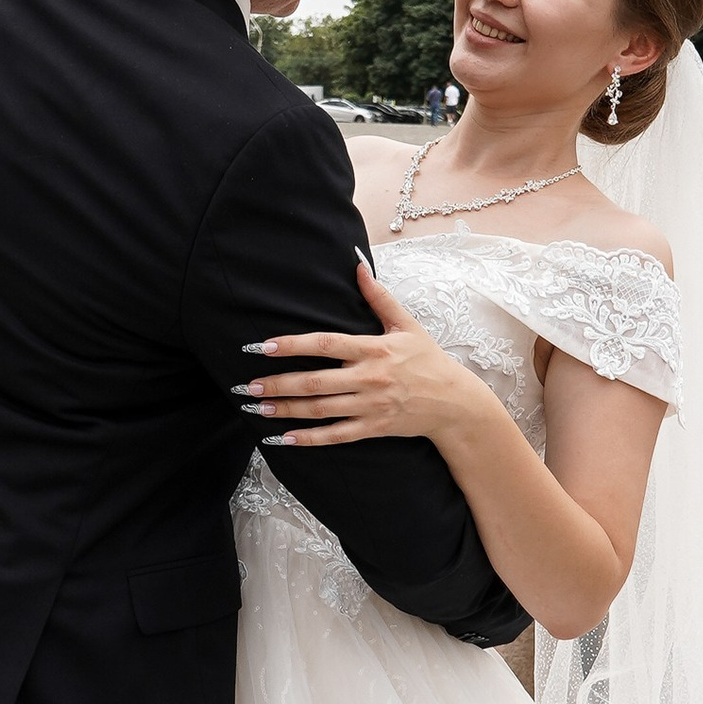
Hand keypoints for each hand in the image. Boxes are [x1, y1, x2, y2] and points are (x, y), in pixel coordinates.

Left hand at [239, 263, 476, 447]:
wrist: (454, 402)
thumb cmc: (428, 359)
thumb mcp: (407, 324)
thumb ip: (379, 297)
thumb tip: (357, 264)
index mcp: (374, 349)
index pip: (326, 344)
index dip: (292, 345)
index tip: (263, 347)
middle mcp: (369, 378)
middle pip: (315, 381)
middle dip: (279, 383)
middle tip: (248, 385)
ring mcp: (370, 406)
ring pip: (320, 409)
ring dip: (286, 409)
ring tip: (258, 407)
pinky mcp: (373, 428)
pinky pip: (336, 435)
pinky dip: (309, 439)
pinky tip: (284, 438)